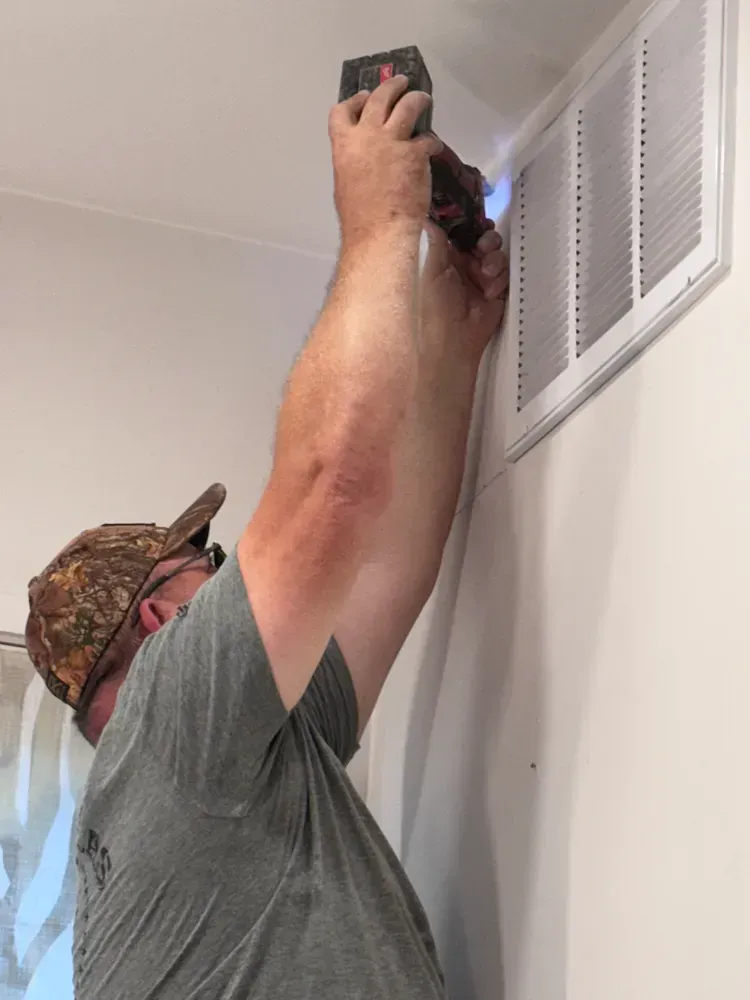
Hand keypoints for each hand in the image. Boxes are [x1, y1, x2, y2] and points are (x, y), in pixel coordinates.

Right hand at [329, 76, 442, 248]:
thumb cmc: (359, 218)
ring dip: (417, 98)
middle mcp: (366, 135)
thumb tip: (364, 160)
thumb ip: (354, 162)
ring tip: (423, 98)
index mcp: (344, 145)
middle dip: (391, 86)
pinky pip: (427, 140)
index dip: (354, 101)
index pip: (341, 111)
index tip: (363, 96)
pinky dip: (431, 143)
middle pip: (379, 98)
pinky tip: (434, 148)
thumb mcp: (345, 184)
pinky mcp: (414, 153)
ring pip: (406, 105)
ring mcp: (391, 142)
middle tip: (401, 83)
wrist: (379, 231)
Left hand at [418, 222, 508, 366]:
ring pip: (497, 255)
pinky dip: (499, 280)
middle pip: (484, 240)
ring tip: (485, 274)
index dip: (472, 224)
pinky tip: (490, 292)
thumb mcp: (431, 272)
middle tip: (483, 247)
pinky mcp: (497, 291)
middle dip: (487, 240)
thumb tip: (428, 218)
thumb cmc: (434, 306)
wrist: (452, 341)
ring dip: (494, 260)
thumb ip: (436, 243)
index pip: (463, 233)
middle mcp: (465, 265)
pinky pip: (505, 274)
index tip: (479, 219)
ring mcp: (482, 278)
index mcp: (447, 258)